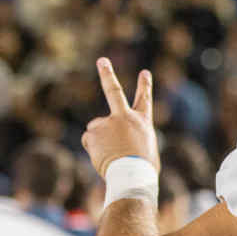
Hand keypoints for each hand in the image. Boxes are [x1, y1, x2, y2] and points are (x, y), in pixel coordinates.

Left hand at [82, 58, 158, 177]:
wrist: (133, 174)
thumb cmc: (143, 169)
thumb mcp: (147, 152)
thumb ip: (133, 141)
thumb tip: (119, 145)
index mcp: (142, 122)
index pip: (144, 100)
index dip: (144, 86)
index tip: (145, 72)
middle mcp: (125, 117)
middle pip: (114, 91)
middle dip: (108, 74)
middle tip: (102, 61)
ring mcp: (108, 122)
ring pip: (97, 130)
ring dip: (100, 142)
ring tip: (111, 155)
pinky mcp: (94, 130)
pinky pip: (89, 140)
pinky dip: (93, 150)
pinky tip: (103, 157)